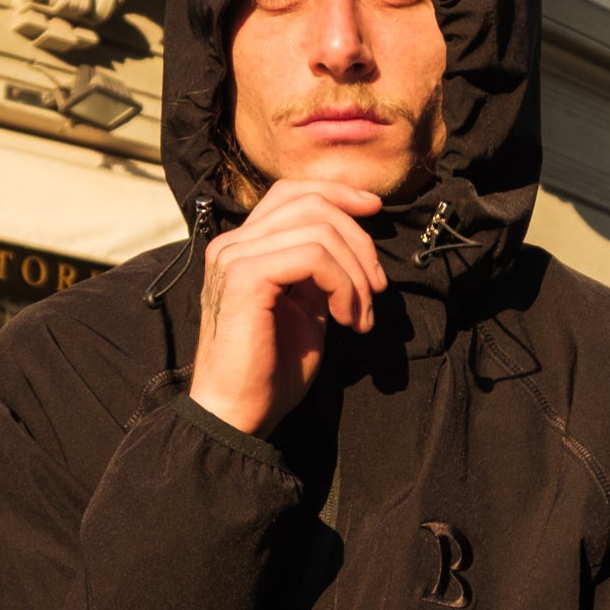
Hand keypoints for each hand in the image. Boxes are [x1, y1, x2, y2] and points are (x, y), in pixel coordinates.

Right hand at [189, 180, 385, 437]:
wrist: (238, 415)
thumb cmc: (270, 372)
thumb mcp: (306, 311)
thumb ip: (320, 273)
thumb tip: (355, 245)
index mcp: (243, 248)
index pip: (291, 193)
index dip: (338, 193)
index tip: (375, 212)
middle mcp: (232, 244)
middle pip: (311, 203)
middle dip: (359, 241)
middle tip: (377, 290)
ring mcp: (234, 257)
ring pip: (318, 228)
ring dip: (355, 272)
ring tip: (361, 316)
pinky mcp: (245, 277)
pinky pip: (312, 256)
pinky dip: (343, 285)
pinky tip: (348, 319)